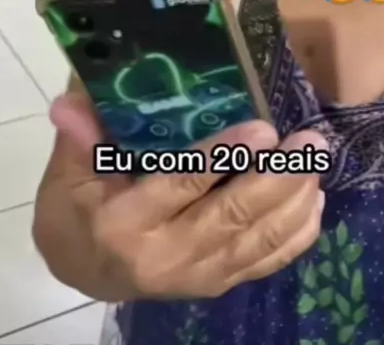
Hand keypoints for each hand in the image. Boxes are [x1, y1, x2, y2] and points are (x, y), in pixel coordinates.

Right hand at [50, 92, 326, 299]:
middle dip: (276, 179)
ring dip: (293, 202)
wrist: (84, 270)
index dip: (221, 158)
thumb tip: (70, 100)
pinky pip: (263, 263)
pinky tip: (314, 203)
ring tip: (317, 162)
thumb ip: (78, 136)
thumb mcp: (67, 173)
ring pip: (255, 241)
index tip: (262, 129)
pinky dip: (295, 236)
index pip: (179, 187)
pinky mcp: (215, 284)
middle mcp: (165, 256)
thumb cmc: (76, 210)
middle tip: (308, 142)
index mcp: (124, 223)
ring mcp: (195, 276)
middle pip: (230, 217)